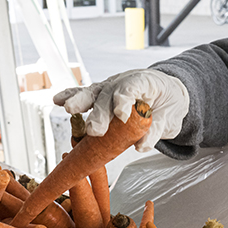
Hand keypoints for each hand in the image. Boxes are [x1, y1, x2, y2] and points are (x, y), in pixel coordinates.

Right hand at [54, 69, 188, 151]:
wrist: (167, 95)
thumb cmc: (168, 104)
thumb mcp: (170, 118)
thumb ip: (156, 129)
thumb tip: (142, 145)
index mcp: (144, 82)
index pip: (132, 87)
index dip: (125, 100)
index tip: (121, 116)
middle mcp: (124, 82)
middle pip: (109, 94)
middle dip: (101, 113)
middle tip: (95, 131)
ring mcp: (110, 88)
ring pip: (94, 92)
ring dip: (81, 102)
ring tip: (69, 109)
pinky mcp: (101, 96)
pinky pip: (86, 95)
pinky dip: (71, 96)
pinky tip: (57, 100)